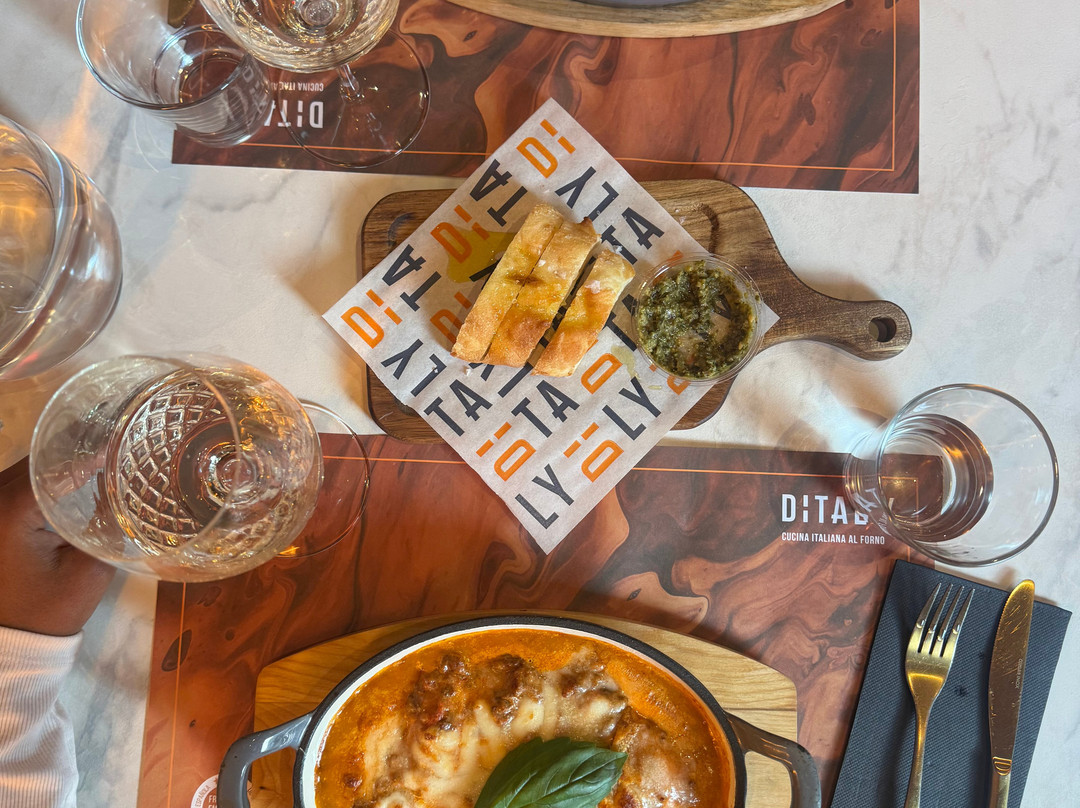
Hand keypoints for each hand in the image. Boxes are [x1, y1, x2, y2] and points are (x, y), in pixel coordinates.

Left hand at [0, 458, 115, 635]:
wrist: (9, 643)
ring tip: (98, 452)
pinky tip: (71, 474)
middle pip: (35, 460)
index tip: (119, 440)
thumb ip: (108, 528)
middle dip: (74, 447)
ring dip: (58, 460)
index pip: (51, 465)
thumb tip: (124, 489)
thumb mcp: (88, 573)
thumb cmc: (47, 611)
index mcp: (8, 513)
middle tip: (115, 441)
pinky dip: (43, 477)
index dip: (87, 449)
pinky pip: (17, 485)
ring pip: (24, 469)